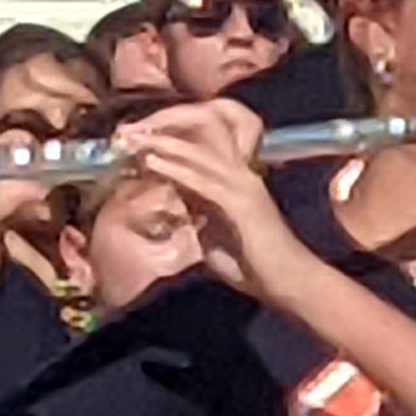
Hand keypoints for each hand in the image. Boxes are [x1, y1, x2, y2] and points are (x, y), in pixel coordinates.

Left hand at [117, 102, 316, 315]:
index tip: (134, 143)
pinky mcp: (240, 202)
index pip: (197, 153)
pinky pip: (202, 179)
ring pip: (197, 155)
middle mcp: (240, 176)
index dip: (166, 144)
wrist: (289, 282)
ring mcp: (242, 186)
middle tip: (126, 133)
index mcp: (236, 182)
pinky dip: (175, 168)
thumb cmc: (255, 266)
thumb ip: (199, 214)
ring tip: (133, 139)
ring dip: (163, 145)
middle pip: (197, 143)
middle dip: (160, 136)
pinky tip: (152, 161)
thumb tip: (178, 201)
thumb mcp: (215, 235)